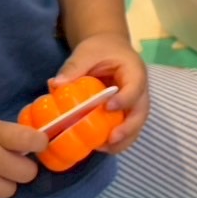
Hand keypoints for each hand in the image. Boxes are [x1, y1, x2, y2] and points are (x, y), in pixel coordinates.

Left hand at [53, 32, 148, 153]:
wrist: (109, 48)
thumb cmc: (100, 49)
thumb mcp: (87, 52)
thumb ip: (74, 67)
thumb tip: (55, 85)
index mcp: (134, 71)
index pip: (135, 87)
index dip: (125, 99)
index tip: (108, 107)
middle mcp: (140, 90)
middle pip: (141, 112)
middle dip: (128, 129)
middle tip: (110, 139)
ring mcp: (135, 103)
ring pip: (136, 125)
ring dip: (123, 139)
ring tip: (104, 149)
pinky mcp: (126, 112)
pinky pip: (126, 128)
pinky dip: (116, 140)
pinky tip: (100, 146)